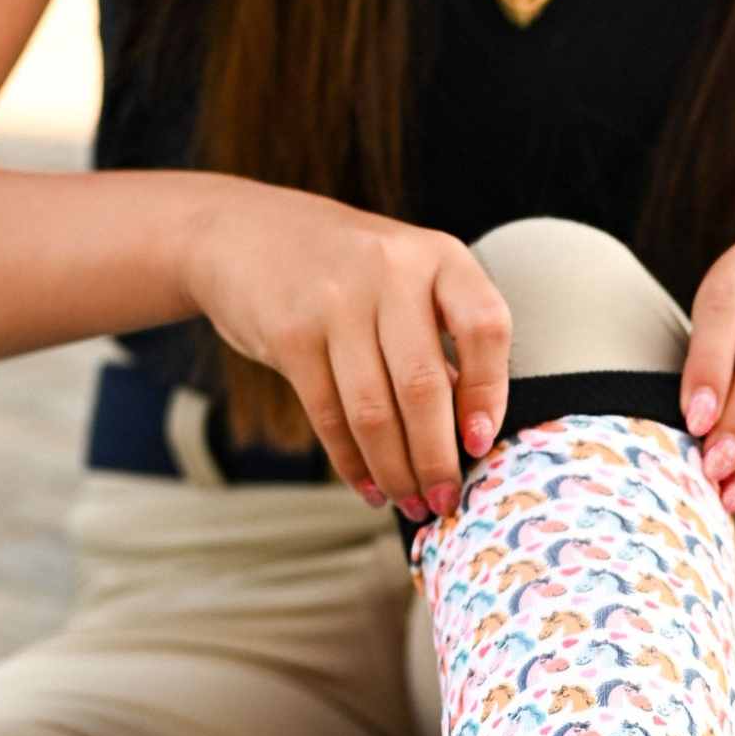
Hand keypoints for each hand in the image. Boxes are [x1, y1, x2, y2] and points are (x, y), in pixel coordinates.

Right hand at [183, 180, 510, 519]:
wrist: (246, 234)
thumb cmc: (347, 271)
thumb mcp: (406, 278)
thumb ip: (440, 338)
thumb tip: (469, 432)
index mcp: (438, 256)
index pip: (485, 327)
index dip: (489, 393)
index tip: (479, 444)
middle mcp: (390, 271)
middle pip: (423, 386)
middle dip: (436, 458)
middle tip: (444, 499)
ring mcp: (336, 301)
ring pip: (374, 411)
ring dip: (395, 470)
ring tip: (409, 501)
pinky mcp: (290, 334)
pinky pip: (329, 415)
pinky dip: (352, 462)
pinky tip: (369, 486)